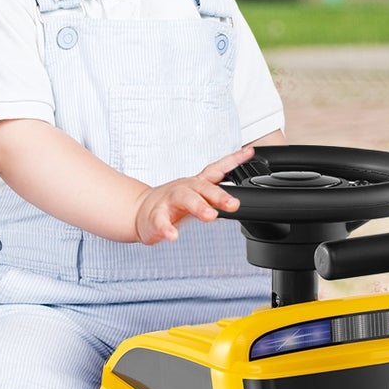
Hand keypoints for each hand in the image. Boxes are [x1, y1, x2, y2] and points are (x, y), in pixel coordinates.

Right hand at [134, 145, 252, 243]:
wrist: (139, 211)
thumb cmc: (172, 204)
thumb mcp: (196, 197)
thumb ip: (215, 198)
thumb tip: (236, 202)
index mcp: (196, 184)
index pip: (217, 169)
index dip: (233, 160)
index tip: (249, 152)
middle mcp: (184, 189)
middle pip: (202, 188)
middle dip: (219, 195)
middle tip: (233, 204)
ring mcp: (168, 201)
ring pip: (184, 200)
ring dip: (198, 206)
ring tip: (210, 215)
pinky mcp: (155, 216)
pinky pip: (161, 222)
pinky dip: (167, 229)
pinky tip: (172, 235)